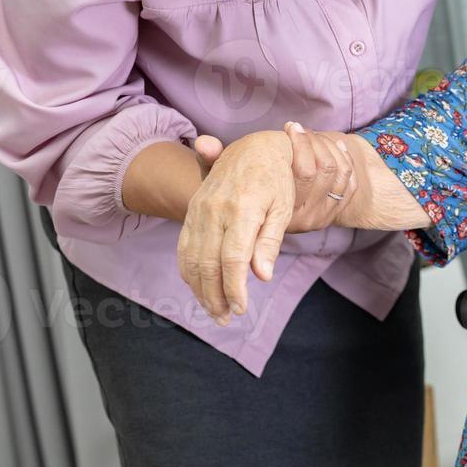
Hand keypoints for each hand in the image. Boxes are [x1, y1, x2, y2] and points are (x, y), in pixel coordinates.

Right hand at [177, 124, 355, 323]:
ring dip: (199, 290)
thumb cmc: (276, 180)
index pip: (233, 259)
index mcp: (241, 209)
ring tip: (213, 311)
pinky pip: (184, 248)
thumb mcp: (283, 208)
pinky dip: (189, 272)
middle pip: (207, 264)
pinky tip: (199, 289)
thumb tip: (262, 276)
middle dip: (215, 296)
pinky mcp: (191, 212)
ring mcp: (199, 210)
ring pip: (191, 259)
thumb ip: (270, 242)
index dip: (234, 288)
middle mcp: (214, 210)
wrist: (254, 148)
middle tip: (225, 319)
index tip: (241, 309)